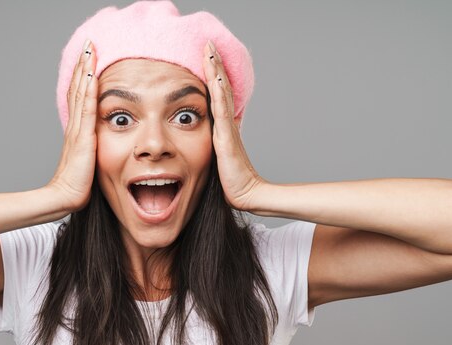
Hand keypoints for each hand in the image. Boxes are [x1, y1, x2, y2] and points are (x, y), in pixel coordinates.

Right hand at [48, 40, 97, 211]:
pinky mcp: (82, 137)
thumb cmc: (77, 184)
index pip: (80, 95)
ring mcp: (77, 130)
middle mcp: (75, 125)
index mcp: (77, 130)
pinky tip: (91, 74)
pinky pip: (86, 108)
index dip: (83, 76)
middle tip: (88, 44)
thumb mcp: (87, 160)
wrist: (66, 196)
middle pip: (78, 88)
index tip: (89, 58)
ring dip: (85, 70)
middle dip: (84, 65)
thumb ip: (92, 148)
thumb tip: (99, 143)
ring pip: (80, 93)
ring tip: (89, 50)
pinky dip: (88, 90)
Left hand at [202, 40, 267, 211]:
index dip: (213, 75)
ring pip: (221, 93)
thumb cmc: (231, 179)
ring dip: (215, 71)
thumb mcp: (218, 156)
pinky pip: (221, 110)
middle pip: (221, 87)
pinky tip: (216, 78)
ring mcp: (227, 128)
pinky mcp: (226, 137)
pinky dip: (219, 93)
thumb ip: (215, 143)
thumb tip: (206, 138)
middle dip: (214, 65)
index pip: (217, 94)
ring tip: (210, 51)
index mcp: (223, 126)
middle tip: (209, 44)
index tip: (207, 56)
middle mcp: (226, 123)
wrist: (245, 193)